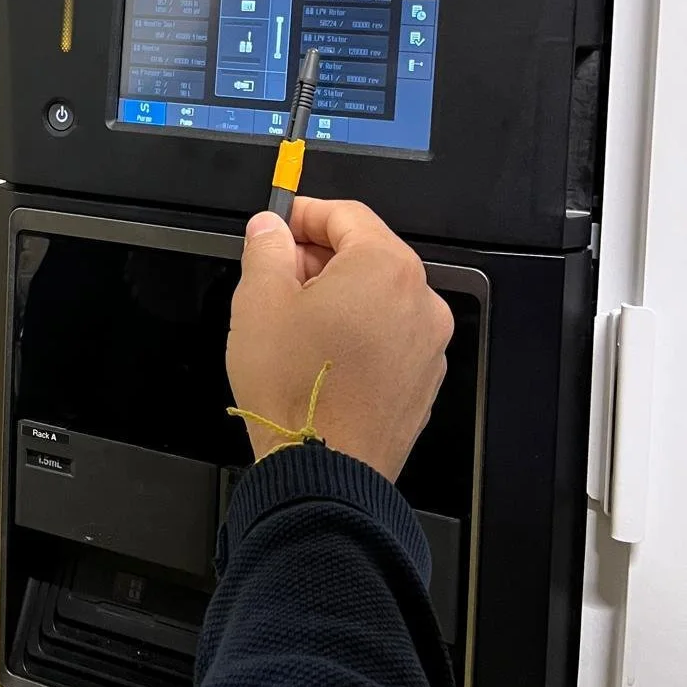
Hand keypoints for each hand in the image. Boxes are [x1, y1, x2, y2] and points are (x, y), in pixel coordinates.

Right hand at [226, 197, 453, 481]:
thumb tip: (270, 228)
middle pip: (368, 254)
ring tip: (294, 321)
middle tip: (277, 273)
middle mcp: (420, 300)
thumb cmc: (294, 386)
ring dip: (340, 295)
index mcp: (385, 267)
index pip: (347, 215)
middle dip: (320, 256)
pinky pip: (390, 336)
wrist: (323, 472)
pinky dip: (359, 331)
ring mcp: (428, 344)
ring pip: (379, 297)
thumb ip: (266, 248)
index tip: (278, 225)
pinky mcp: (423, 381)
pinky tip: (321, 354)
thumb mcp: (259, 301)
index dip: (306, 214)